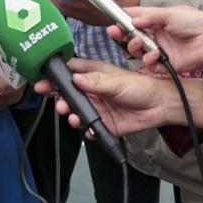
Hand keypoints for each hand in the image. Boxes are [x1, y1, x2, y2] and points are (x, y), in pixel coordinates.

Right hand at [33, 58, 189, 137]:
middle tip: (59, 103)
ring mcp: (96, 107)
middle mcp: (92, 90)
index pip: (69, 72)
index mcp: (93, 74)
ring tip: (73, 116)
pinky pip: (88, 128)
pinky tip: (89, 129)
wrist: (159, 106)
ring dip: (72, 115)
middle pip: (68, 94)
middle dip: (60, 99)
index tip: (43, 80)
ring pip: (76, 111)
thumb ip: (96, 82)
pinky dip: (86, 130)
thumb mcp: (117, 81)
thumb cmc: (141, 87)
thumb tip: (76, 79)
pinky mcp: (102, 122)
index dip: (55, 75)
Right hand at [111, 5, 202, 71]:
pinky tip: (155, 54)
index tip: (113, 20)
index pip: (134, 20)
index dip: (123, 20)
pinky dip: (149, 60)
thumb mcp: (170, 13)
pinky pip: (150, 65)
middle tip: (114, 32)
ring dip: (135, 46)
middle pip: (132, 37)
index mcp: (156, 21)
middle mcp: (156, 35)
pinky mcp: (165, 64)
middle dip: (122, 34)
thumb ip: (149, 17)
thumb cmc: (195, 22)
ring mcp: (160, 50)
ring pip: (138, 51)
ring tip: (139, 42)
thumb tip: (132, 20)